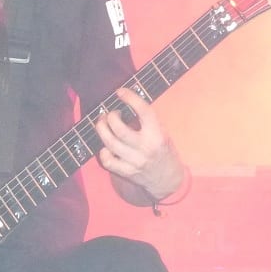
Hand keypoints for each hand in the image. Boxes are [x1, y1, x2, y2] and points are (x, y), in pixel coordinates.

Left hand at [95, 87, 183, 203]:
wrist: (168, 179)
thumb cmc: (163, 151)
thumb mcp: (162, 133)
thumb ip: (146, 121)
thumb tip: (126, 103)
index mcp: (157, 135)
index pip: (144, 111)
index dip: (131, 98)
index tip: (121, 92)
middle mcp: (146, 148)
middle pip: (119, 129)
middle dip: (110, 117)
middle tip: (110, 113)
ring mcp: (135, 161)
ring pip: (110, 143)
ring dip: (102, 129)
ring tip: (102, 124)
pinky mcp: (127, 172)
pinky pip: (107, 161)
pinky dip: (103, 151)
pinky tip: (106, 146)